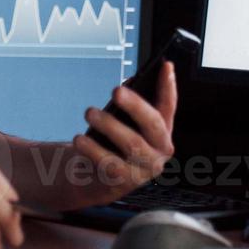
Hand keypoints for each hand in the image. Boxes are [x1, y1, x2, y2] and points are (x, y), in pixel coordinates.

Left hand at [68, 60, 178, 206]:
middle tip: (115, 90)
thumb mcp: (123, 123)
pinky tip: (80, 139)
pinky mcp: (125, 183)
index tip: (165, 65)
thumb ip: (129, 106)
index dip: (168, 86)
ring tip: (89, 112)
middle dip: (135, 105)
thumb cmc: (112, 144)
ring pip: (132, 144)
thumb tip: (128, 84)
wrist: (97, 180)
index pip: (168, 106)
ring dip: (109, 125)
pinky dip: (93, 149)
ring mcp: (145, 168)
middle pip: (152, 124)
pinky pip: (110, 164)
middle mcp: (160, 150)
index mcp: (162, 132)